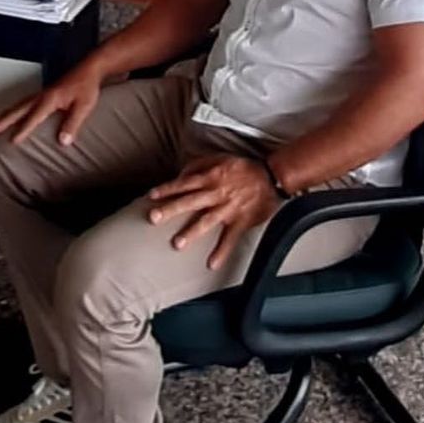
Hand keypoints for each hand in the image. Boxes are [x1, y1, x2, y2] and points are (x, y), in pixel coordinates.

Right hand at [0, 63, 103, 145]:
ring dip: (9, 112)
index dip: (22, 130)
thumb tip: (63, 140)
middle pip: (20, 108)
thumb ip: (72, 124)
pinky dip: (18, 107)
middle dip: (7, 119)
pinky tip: (17, 111)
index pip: (33, 117)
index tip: (12, 140)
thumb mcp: (83, 107)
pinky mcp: (47, 92)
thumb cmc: (87, 85)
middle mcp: (43, 95)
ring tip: (0, 121)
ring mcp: (43, 93)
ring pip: (21, 103)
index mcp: (50, 99)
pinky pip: (27, 101)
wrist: (90, 69)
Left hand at [147, 155, 280, 269]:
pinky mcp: (240, 222)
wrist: (272, 177)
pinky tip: (211, 263)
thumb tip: (181, 175)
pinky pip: (230, 238)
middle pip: (190, 202)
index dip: (167, 189)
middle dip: (171, 209)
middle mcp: (216, 193)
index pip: (184, 183)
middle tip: (153, 218)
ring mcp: (228, 209)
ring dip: (191, 232)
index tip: (151, 196)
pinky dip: (222, 252)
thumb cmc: (242, 168)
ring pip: (207, 221)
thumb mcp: (219, 158)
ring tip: (177, 244)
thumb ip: (198, 165)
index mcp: (210, 178)